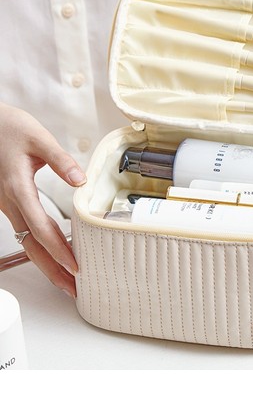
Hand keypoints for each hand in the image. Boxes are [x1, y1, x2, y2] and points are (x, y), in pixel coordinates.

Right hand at [0, 103, 86, 297]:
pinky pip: (23, 230)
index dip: (58, 250)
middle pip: (31, 245)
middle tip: (71, 289)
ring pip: (25, 240)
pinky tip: (51, 252)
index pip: (41, 228)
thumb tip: (80, 181)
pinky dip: (38, 247)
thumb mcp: (37, 137)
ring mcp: (6, 204)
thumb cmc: (7, 127)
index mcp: (18, 188)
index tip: (74, 267)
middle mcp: (9, 202)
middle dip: (51, 270)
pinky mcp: (7, 201)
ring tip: (65, 279)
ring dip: (45, 262)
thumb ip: (60, 160)